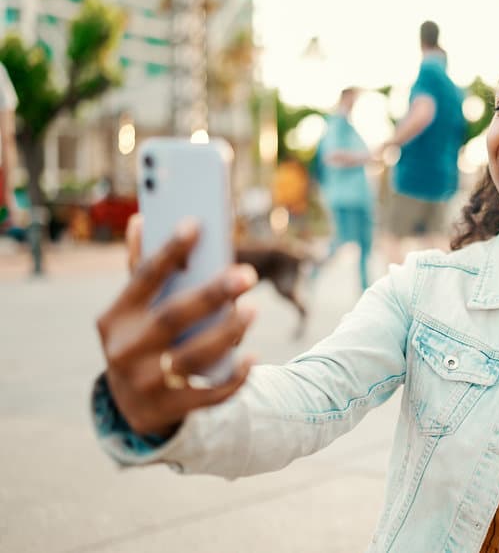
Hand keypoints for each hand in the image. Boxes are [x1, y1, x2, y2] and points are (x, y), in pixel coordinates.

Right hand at [95, 214, 257, 437]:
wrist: (133, 407)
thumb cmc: (142, 341)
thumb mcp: (132, 312)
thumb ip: (141, 270)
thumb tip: (142, 220)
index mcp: (115, 318)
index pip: (143, 279)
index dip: (169, 251)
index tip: (196, 225)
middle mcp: (125, 350)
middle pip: (172, 318)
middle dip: (211, 295)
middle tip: (247, 274)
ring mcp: (147, 383)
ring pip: (192, 357)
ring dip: (226, 333)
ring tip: (253, 310)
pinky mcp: (172, 408)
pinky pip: (209, 394)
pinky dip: (233, 377)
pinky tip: (252, 357)